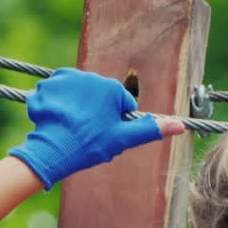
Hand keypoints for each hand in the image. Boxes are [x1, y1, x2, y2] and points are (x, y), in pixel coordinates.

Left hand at [8, 68, 183, 189]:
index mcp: (110, 87)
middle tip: (89, 133)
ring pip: (78, 95)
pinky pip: (55, 94)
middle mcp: (88, 76)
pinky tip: (56, 121)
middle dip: (97, 112)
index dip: (116, 122)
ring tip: (73, 127)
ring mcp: (64, 79)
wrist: (53, 151)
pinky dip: (56, 106)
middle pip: (99, 97)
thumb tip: (182, 125)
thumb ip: (152, 129)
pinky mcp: (45, 86)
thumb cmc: (91, 145)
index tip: (105, 134)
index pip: (120, 104)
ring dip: (77, 108)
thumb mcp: (124, 139)